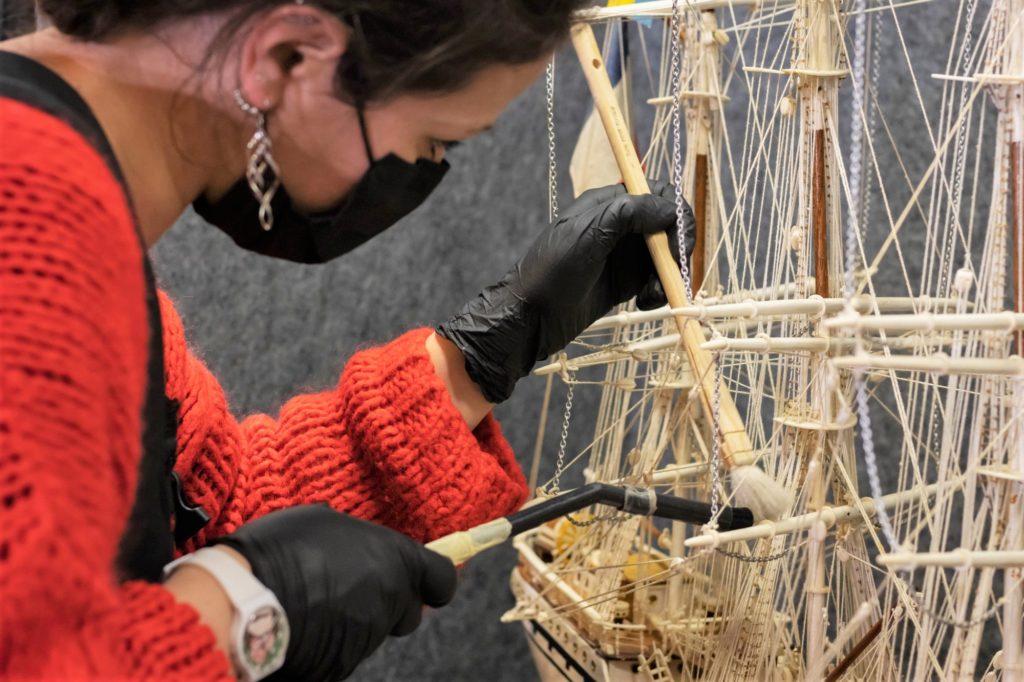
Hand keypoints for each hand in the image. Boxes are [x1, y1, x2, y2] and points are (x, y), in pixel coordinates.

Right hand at [214, 505, 455, 680]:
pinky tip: (305, 623)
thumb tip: (359, 542)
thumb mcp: (324, 520)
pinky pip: (347, 651)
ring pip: (376, 631)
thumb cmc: (283, 548)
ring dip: (358, 618)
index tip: (426, 580)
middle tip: (355, 586)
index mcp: (395, 561)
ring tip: (318, 600)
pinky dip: (334, 640)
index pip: (441, 580)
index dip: (434, 581)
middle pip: (408, 611)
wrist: (244, 599)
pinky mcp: (342, 666)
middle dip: (391, 603)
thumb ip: (358, 537)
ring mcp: (367, 638)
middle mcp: (389, 601)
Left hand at [438, 181, 695, 402]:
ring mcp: (624, 255)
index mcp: (610, 203)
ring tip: (652, 297)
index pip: (660, 193)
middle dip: (677, 250)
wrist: (532, 317)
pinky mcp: (626, 282)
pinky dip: (659, 290)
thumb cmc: (552, 270)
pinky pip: (656, 280)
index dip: (675, 214)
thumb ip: (629, 213)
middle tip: (672, 275)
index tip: (677, 242)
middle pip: (669, 226)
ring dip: (669, 275)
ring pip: (666, 256)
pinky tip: (646, 303)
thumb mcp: (588, 233)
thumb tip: (671, 209)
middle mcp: (621, 225)